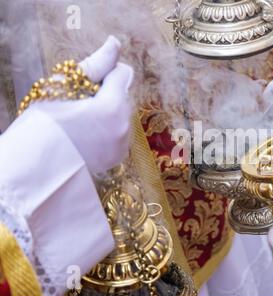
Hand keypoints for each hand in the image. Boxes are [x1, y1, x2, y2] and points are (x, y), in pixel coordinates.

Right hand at [27, 35, 133, 173]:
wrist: (37, 166)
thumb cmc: (44, 123)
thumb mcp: (63, 87)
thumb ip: (95, 65)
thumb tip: (115, 43)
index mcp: (113, 106)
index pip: (123, 73)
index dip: (104, 73)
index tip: (85, 84)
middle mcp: (125, 126)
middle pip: (123, 94)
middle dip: (106, 93)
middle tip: (78, 103)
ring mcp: (123, 144)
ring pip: (123, 114)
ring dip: (108, 112)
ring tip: (81, 121)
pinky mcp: (118, 156)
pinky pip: (120, 132)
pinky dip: (109, 129)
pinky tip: (87, 134)